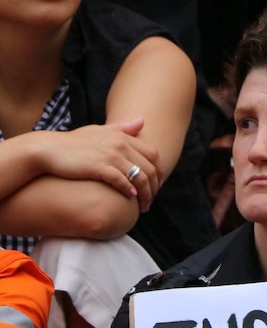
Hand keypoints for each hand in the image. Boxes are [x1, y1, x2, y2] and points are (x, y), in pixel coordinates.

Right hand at [33, 118, 159, 211]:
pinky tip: (130, 198)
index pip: (153, 155)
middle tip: (151, 201)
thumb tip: (142, 121)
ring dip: (145, 194)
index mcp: (123, 136)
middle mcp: (119, 145)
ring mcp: (109, 155)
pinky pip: (121, 180)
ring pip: (139, 177)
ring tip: (144, 206)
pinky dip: (129, 190)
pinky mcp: (98, 167)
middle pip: (150, 169)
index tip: (157, 186)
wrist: (47, 150)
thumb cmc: (74, 142)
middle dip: (155, 188)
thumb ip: (122, 128)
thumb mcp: (99, 131)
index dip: (159, 172)